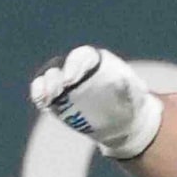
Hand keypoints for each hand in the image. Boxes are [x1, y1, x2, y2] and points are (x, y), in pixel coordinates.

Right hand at [30, 45, 164, 159]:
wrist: (121, 120)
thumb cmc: (131, 102)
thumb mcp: (137, 95)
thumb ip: (131, 87)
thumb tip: (123, 79)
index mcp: (95, 61)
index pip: (81, 56)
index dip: (74, 66)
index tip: (70, 81)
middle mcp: (76, 67)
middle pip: (60, 66)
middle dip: (56, 78)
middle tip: (59, 91)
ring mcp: (63, 81)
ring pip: (48, 77)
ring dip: (45, 87)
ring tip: (48, 99)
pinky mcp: (55, 95)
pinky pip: (41, 91)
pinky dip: (39, 95)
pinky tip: (42, 104)